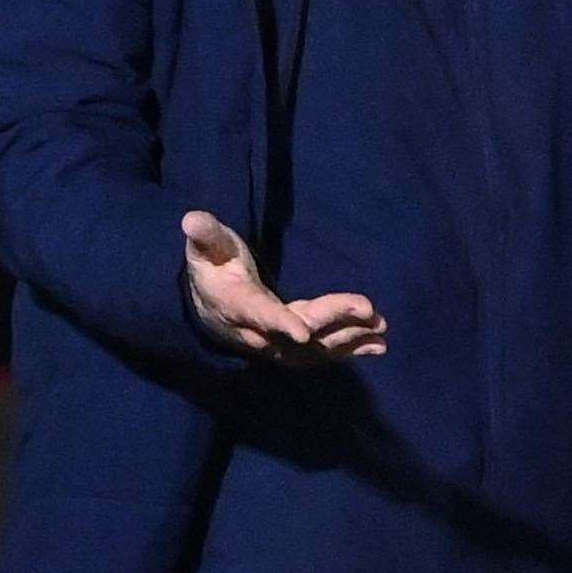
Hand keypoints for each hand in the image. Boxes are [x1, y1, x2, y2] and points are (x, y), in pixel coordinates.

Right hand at [182, 210, 387, 362]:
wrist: (208, 309)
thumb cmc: (213, 270)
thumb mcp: (207, 249)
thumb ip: (206, 235)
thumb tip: (191, 218)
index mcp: (236, 305)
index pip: (260, 315)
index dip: (280, 325)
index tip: (304, 333)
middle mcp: (257, 332)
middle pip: (298, 331)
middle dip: (333, 321)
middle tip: (368, 310)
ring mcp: (275, 345)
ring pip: (313, 349)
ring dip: (348, 340)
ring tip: (380, 329)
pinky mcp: (290, 349)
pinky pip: (320, 354)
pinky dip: (349, 350)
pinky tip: (377, 346)